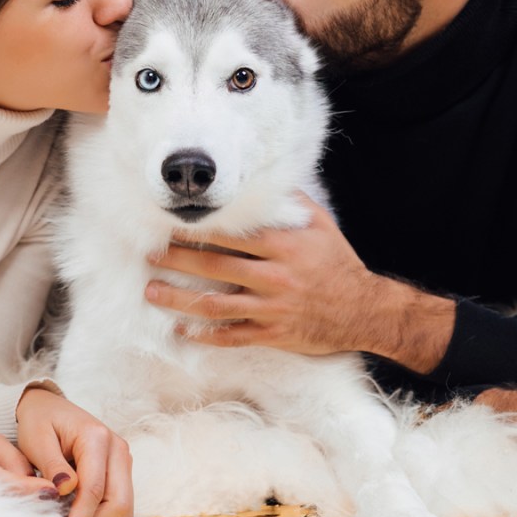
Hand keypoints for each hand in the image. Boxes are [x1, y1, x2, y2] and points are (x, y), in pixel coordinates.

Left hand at [15, 388, 132, 516]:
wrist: (48, 408)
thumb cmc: (39, 422)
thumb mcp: (36, 440)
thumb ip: (51, 465)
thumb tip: (66, 490)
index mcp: (96, 437)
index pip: (94, 489)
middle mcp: (117, 448)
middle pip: (120, 504)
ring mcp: (122, 459)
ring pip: (123, 509)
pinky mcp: (120, 470)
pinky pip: (118, 503)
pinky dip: (101, 516)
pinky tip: (77, 514)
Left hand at [144, 193, 453, 372]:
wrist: (365, 310)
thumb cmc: (337, 262)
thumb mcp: (319, 224)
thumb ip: (287, 203)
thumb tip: (259, 180)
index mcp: (283, 246)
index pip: (231, 235)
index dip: (198, 231)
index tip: (171, 226)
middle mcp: (275, 277)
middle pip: (215, 267)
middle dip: (178, 261)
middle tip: (151, 255)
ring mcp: (272, 309)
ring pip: (216, 305)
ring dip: (179, 299)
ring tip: (152, 292)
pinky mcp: (273, 334)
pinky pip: (232, 336)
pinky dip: (204, 335)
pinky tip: (182, 329)